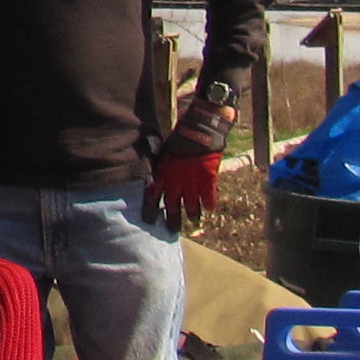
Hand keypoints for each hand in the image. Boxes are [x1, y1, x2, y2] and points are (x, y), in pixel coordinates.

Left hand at [145, 101, 233, 228]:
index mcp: (162, 173)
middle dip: (172, 220)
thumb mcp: (162, 150)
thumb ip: (159, 164)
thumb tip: (152, 172)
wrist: (199, 129)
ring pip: (191, 205)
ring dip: (192, 215)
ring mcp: (192, 182)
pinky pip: (209, 197)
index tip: (149, 221)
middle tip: (172, 231)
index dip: (150, 209)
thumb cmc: (179, 136)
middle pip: (172, 206)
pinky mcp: (208, 179)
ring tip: (194, 222)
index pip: (152, 196)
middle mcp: (176, 181)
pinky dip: (209, 204)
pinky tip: (210, 210)